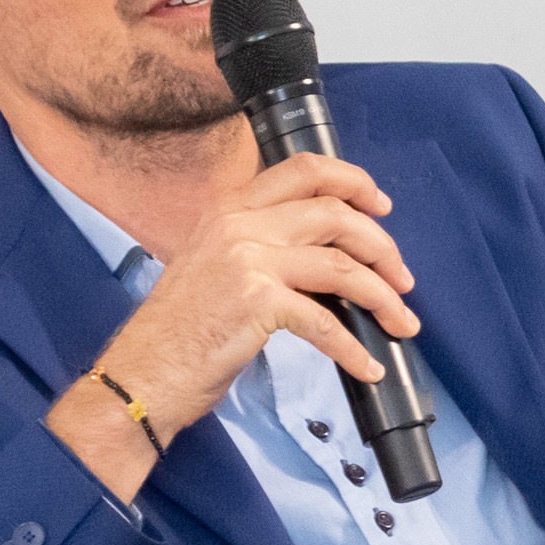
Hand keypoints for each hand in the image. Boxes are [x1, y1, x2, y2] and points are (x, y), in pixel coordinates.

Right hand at [47, 153, 417, 497]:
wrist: (141, 374)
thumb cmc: (179, 331)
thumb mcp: (214, 265)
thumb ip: (261, 245)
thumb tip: (327, 256)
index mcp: (230, 208)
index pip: (304, 171)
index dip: (353, 182)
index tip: (380, 206)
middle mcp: (239, 224)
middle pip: (336, 215)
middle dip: (382, 247)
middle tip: (402, 278)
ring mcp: (248, 260)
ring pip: (342, 266)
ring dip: (382, 296)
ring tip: (402, 320)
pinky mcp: (257, 303)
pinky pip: (327, 322)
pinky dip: (354, 349)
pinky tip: (368, 365)